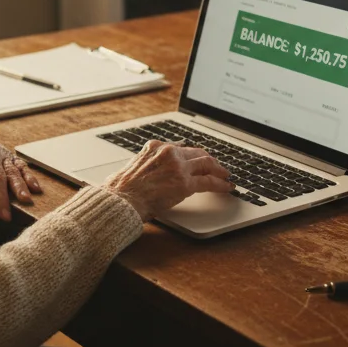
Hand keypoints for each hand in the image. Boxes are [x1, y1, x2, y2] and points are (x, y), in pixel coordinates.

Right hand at [104, 140, 232, 220]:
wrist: (121, 200)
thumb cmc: (122, 189)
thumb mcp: (133, 166)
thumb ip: (146, 163)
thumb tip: (150, 170)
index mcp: (155, 146)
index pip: (181, 148)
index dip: (193, 156)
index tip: (198, 160)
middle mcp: (168, 152)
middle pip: (197, 153)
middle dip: (209, 161)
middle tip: (217, 167)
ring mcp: (178, 167)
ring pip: (207, 164)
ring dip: (219, 170)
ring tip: (225, 176)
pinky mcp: (185, 183)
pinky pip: (208, 181)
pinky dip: (220, 184)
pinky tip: (226, 187)